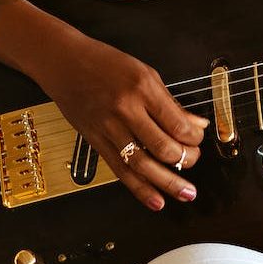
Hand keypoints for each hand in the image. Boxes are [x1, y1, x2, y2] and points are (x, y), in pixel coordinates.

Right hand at [28, 33, 208, 209]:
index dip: (194, 138)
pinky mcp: (95, 142)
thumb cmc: (104, 63)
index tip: (198, 139)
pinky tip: (156, 200)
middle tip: (192, 160)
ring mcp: (108, 129)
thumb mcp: (145, 74)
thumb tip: (196, 124)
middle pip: (163, 147)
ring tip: (186, 193)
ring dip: (168, 183)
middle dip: (185, 160)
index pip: (177, 124)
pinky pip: (120, 171)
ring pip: (142, 165)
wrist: (63, 63)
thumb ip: (170, 103)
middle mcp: (125, 110)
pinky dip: (140, 189)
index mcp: (142, 89)